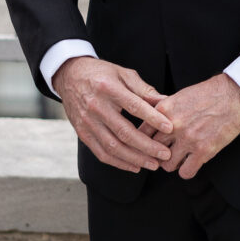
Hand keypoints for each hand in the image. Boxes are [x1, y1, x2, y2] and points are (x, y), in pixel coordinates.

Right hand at [53, 56, 173, 172]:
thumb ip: (144, 90)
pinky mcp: (83, 133)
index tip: (170, 128)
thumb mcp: (123, 74)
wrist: (69, 76)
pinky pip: (101, 153)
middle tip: (165, 154)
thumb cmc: (101, 74)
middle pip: (124, 132)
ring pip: (113, 147)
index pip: (134, 106)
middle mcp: (96, 107)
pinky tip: (134, 166)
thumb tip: (166, 102)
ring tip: (153, 163)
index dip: (153, 118)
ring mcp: (87, 122)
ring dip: (135, 158)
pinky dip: (119, 163)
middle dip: (147, 146)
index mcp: (108, 88)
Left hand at [150, 74, 239, 179]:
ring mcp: (188, 139)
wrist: (234, 94)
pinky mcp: (203, 150)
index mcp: (164, 110)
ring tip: (179, 159)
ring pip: (167, 165)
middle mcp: (173, 126)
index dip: (143, 141)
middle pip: (152, 150)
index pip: (142, 132)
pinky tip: (191, 164)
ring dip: (172, 164)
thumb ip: (163, 108)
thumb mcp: (180, 95)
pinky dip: (187, 171)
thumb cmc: (209, 93)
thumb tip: (149, 116)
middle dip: (157, 154)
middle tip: (163, 154)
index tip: (148, 145)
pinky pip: (186, 172)